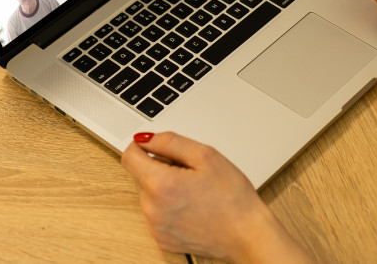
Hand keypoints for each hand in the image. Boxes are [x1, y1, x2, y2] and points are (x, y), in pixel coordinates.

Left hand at [122, 132, 311, 261]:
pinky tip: (191, 205)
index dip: (141, 145)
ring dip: (162, 186)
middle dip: (157, 166)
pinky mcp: (162, 239)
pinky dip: (167, 205)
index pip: (128, 156)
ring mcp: (156, 227)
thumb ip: (170, 141)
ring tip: (192, 189)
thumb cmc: (232, 197)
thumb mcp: (205, 155)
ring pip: (147, 194)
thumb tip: (146, 138)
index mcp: (161, 185)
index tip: (154, 145)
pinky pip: (155, 213)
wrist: (247, 234)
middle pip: (139, 175)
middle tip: (188, 169)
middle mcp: (152, 209)